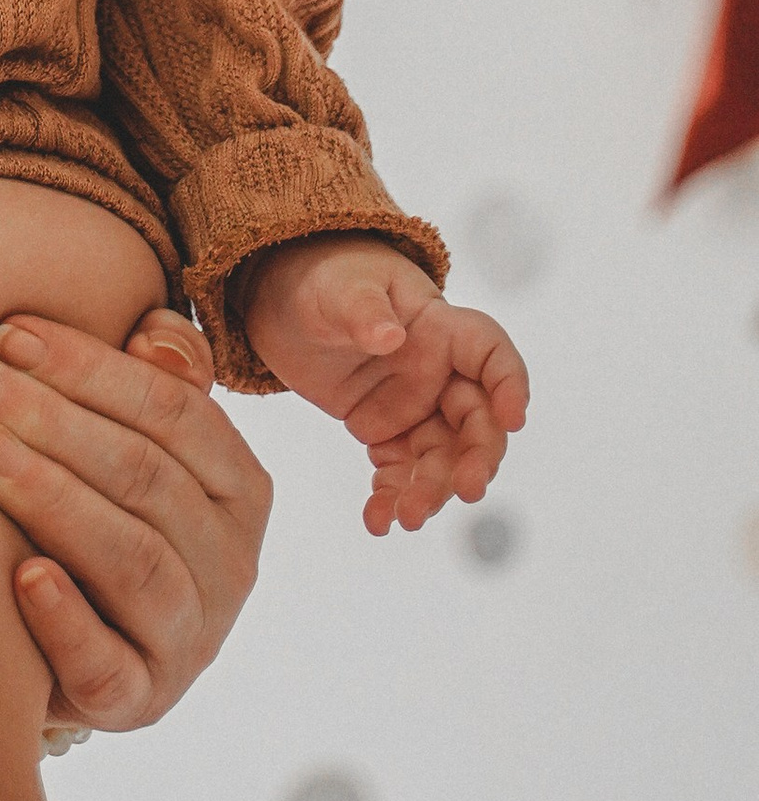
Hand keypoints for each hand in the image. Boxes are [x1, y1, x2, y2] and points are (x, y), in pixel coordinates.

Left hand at [0, 306, 271, 731]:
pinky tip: (21, 575)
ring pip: (132, 560)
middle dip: (47, 416)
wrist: (65, 648)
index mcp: (237, 488)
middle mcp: (229, 565)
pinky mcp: (139, 701)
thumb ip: (158, 383)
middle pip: (144, 476)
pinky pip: (107, 664)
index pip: (174, 411)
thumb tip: (153, 332)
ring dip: (50, 498)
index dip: (89, 365)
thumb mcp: (137, 446)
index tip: (5, 332)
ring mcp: (189, 639)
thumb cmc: (100, 515)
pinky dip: (65, 621)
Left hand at [238, 233, 529, 534]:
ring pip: (442, 458)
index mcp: (440, 328)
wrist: (286, 303)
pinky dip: (393, 498)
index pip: (491, 354)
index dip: (510, 385)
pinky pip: (402, 472)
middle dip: (476, 458)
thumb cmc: (323, 280)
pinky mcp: (388, 433)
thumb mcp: (337, 288)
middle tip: (465, 492)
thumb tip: (391, 337)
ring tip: (406, 519)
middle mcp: (439, 373)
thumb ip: (363, 310)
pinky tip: (378, 521)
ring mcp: (416, 407)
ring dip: (432, 491)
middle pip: (476, 421)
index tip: (513, 419)